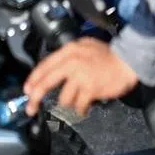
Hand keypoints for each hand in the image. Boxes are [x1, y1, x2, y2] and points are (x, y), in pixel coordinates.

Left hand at [23, 38, 137, 117]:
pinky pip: (78, 105)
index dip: (33, 79)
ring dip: (69, 103)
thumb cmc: (108, 54)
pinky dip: (80, 109)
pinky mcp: (90, 89)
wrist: (127, 60)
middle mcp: (72, 62)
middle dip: (36, 97)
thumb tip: (54, 68)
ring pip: (63, 98)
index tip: (27, 89)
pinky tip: (84, 108)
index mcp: (69, 50)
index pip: (44, 65)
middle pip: (46, 82)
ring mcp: (81, 76)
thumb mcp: (85, 45)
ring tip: (78, 100)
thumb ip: (69, 54)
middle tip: (31, 107)